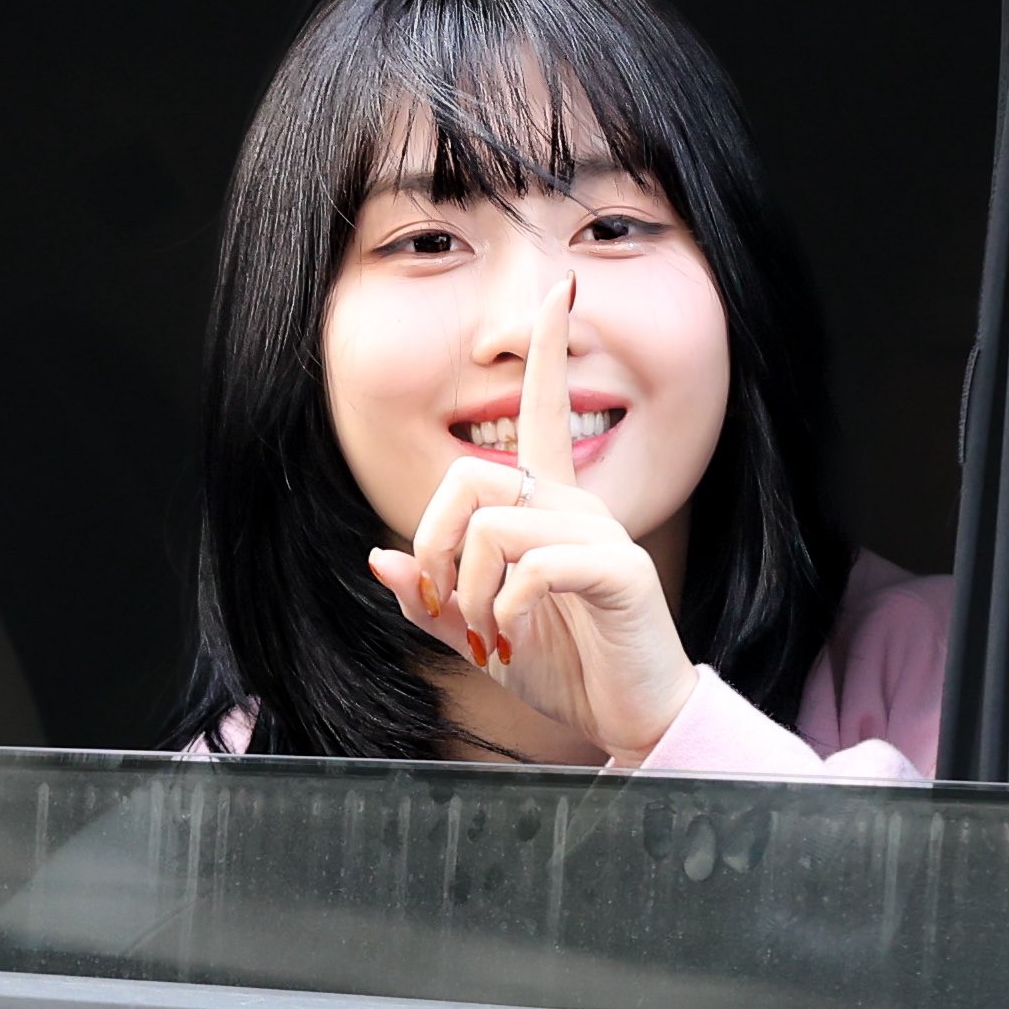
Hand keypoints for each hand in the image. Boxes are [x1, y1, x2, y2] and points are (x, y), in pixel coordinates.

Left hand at [366, 271, 699, 764]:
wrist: (629, 717)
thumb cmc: (564, 667)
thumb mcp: (479, 634)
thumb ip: (430, 597)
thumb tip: (378, 557)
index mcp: (548, 508)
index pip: (546, 411)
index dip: (551, 349)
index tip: (561, 291)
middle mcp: (577, 506)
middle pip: (473, 473)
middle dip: (432, 539)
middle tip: (437, 595)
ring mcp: (602, 533)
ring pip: (494, 521)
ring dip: (465, 586)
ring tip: (484, 629)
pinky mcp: (619, 570)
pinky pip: (534, 563)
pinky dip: (505, 604)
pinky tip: (514, 631)